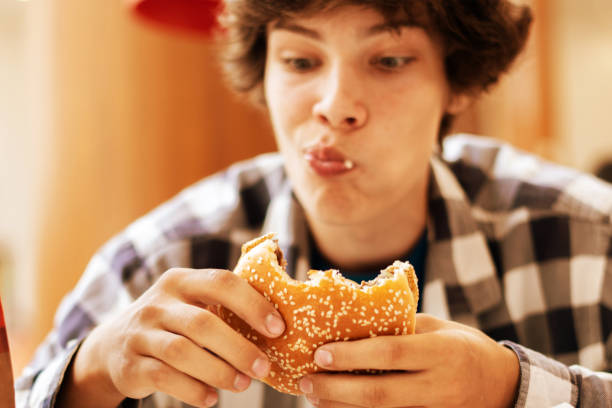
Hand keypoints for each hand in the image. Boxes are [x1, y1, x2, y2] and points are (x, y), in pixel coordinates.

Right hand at [56, 268, 285, 407]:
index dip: (252, 304)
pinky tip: (212, 398)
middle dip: (238, 348)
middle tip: (264, 367)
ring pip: (182, 352)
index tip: (277, 328)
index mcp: (181, 281)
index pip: (221, 282)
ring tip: (243, 384)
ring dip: (218, 371)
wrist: (113, 345)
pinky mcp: (131, 364)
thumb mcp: (190, 303)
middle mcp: (158, 303)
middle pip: (203, 323)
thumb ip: (224, 306)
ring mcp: (141, 333)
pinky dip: (192, 390)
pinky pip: (164, 378)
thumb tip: (279, 324)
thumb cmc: (172, 322)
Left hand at [299, 314, 519, 407]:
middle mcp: (440, 386)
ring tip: (314, 397)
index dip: (353, 356)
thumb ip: (400, 327)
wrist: (503, 385)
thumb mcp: (439, 327)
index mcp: (442, 352)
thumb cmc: (464, 347)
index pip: (391, 354)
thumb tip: (352, 319)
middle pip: (380, 394)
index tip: (320, 353)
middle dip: (337, 390)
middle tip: (306, 382)